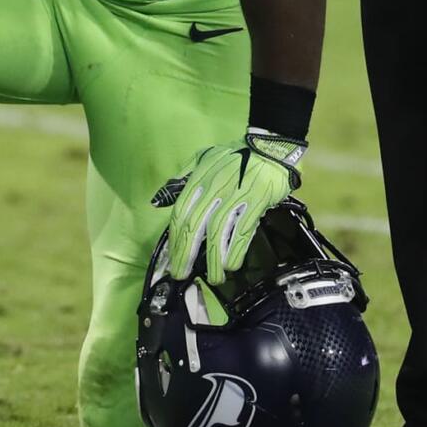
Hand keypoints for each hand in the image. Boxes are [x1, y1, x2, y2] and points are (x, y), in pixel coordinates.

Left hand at [152, 131, 305, 283]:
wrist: (269, 148)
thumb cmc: (235, 156)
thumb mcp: (203, 159)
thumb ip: (181, 178)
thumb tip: (157, 200)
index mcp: (199, 178)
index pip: (181, 212)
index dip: (175, 238)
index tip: (172, 257)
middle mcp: (214, 188)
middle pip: (195, 225)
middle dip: (186, 253)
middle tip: (182, 274)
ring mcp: (235, 195)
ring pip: (218, 231)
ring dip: (213, 258)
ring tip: (213, 278)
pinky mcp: (255, 202)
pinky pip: (242, 229)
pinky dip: (235, 249)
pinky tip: (231, 264)